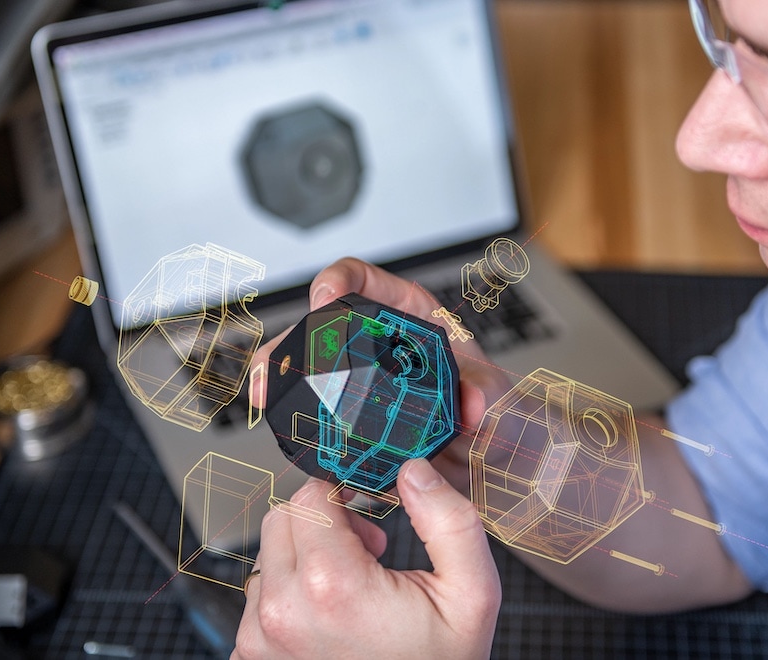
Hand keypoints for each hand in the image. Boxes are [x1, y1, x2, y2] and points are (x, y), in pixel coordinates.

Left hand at [233, 459, 500, 658]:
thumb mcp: (472, 595)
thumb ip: (450, 522)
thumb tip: (415, 472)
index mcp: (332, 585)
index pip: (309, 493)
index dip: (344, 492)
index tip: (368, 511)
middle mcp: (283, 611)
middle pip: (283, 519)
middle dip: (324, 521)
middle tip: (367, 551)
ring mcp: (260, 639)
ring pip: (268, 558)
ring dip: (305, 559)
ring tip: (351, 590)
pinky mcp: (252, 657)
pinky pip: (259, 601)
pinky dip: (289, 597)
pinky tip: (329, 617)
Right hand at [252, 257, 512, 493]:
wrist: (495, 465)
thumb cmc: (502, 414)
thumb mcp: (501, 397)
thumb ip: (490, 393)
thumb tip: (474, 400)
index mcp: (414, 319)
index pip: (366, 282)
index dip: (340, 282)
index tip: (325, 300)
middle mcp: (382, 345)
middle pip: (323, 326)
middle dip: (289, 340)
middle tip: (274, 363)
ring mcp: (364, 383)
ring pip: (309, 368)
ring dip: (279, 377)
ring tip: (265, 395)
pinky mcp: (356, 420)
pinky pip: (319, 412)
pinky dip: (297, 420)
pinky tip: (288, 431)